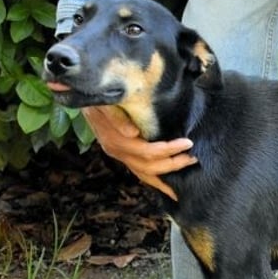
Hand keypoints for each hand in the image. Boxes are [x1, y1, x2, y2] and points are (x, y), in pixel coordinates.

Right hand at [82, 106, 197, 200]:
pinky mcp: (121, 155)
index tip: (188, 142)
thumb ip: (116, 116)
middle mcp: (116, 151)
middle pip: (148, 167)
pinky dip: (155, 179)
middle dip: (173, 164)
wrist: (84, 94)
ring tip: (185, 176)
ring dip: (165, 177)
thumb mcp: (105, 101)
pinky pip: (139, 172)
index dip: (169, 150)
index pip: (146, 151)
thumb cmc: (100, 96)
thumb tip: (132, 133)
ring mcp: (118, 155)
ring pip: (143, 175)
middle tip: (193, 158)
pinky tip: (167, 184)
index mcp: (115, 140)